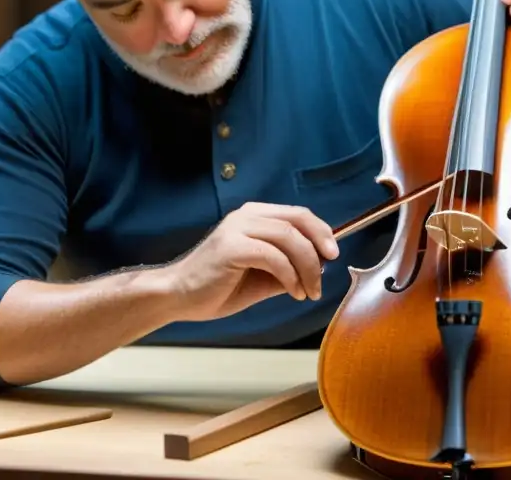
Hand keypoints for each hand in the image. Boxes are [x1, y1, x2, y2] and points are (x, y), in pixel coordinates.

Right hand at [166, 202, 338, 322]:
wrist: (178, 297)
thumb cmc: (217, 287)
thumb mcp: (262, 277)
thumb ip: (288, 268)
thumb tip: (320, 268)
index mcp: (253, 216)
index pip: (297, 214)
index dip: (321, 231)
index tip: (332, 254)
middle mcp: (245, 215)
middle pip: (297, 219)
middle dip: (320, 244)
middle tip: (327, 270)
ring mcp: (237, 228)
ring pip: (289, 237)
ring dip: (307, 267)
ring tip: (310, 291)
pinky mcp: (231, 246)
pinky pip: (273, 256)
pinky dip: (290, 275)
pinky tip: (294, 292)